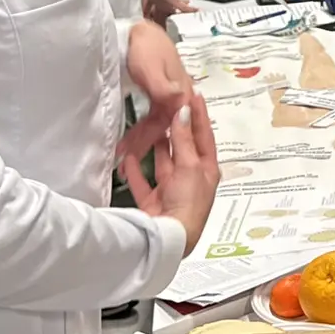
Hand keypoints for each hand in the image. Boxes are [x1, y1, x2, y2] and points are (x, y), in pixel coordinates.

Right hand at [121, 94, 220, 255]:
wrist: (170, 239)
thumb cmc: (188, 204)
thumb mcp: (190, 166)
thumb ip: (183, 139)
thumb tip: (183, 112)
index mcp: (206, 170)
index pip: (203, 135)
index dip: (199, 114)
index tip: (194, 94)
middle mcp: (190, 179)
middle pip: (182, 148)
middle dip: (175, 128)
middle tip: (168, 106)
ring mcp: (171, 191)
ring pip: (162, 163)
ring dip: (155, 147)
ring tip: (149, 126)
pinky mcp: (153, 202)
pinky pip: (142, 181)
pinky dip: (134, 170)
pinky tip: (127, 156)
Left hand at [123, 20, 194, 163]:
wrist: (139, 30)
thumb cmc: (146, 47)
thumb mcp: (152, 67)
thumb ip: (163, 87)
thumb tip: (177, 103)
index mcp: (181, 93)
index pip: (171, 125)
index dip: (154, 142)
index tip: (136, 158)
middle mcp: (179, 97)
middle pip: (164, 128)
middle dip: (144, 147)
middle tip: (122, 164)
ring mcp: (170, 96)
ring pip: (157, 124)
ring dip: (142, 140)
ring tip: (124, 156)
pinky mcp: (160, 94)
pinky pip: (153, 118)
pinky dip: (143, 130)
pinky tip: (134, 138)